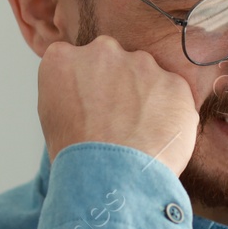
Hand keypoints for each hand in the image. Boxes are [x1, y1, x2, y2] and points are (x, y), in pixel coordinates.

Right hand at [37, 35, 197, 174]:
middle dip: (119, 83)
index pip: (78, 60)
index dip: (89, 85)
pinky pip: (174, 94)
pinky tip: (159, 137)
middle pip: (115, 60)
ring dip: (147, 96)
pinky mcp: (173, 82)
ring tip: (141, 133)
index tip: (93, 104)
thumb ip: (69, 89)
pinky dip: (171, 112)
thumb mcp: (53, 116)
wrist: (111, 177)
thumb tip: (86, 91)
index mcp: (64, 58)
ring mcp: (141, 64)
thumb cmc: (77, 157)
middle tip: (119, 119)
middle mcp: (102, 51)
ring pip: (147, 75)